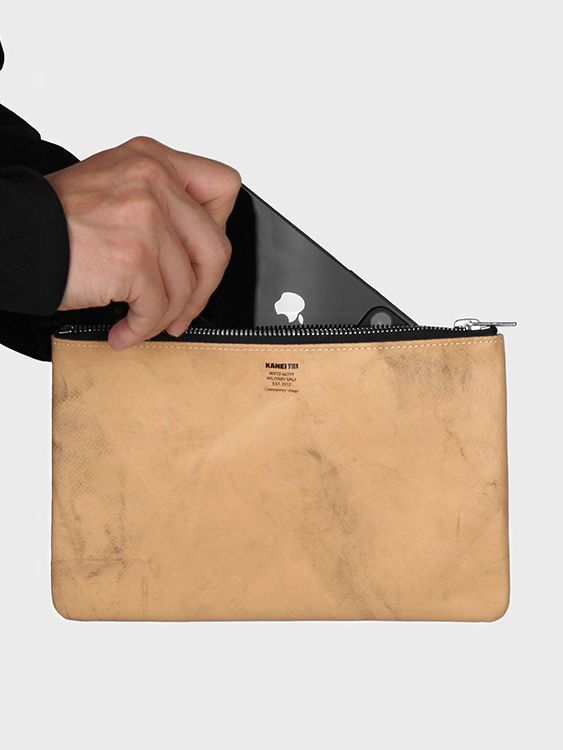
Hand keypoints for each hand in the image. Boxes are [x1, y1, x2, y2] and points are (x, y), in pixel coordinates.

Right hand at [46, 136, 240, 349]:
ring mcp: (146, 219)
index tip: (199, 255)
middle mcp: (154, 181)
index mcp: (153, 159)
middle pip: (216, 246)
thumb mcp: (113, 184)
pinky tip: (123, 332)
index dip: (220, 228)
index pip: (223, 186)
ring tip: (142, 324)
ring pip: (186, 286)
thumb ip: (158, 201)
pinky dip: (141, 329)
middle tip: (183, 308)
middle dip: (203, 288)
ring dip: (166, 316)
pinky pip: (157, 309)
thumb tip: (193, 248)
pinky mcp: (133, 258)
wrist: (10, 236)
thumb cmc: (53, 220)